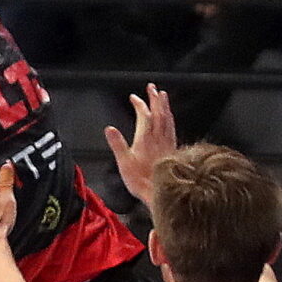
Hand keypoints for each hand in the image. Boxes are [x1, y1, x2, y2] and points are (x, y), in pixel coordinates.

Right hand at [104, 82, 175, 205]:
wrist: (160, 193)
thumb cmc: (141, 181)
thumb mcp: (124, 163)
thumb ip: (117, 144)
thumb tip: (109, 129)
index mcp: (145, 139)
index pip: (143, 115)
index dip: (139, 104)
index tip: (134, 97)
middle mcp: (158, 139)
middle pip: (158, 113)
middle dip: (155, 98)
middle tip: (152, 87)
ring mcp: (167, 143)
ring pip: (167, 119)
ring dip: (165, 106)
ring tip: (163, 96)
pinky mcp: (172, 149)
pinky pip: (172, 128)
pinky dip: (170, 118)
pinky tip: (170, 118)